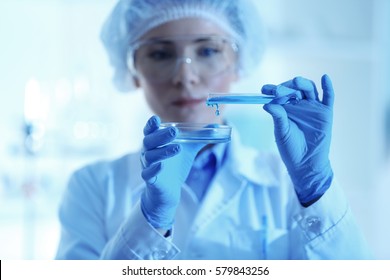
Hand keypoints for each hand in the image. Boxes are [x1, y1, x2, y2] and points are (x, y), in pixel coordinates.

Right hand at [140, 116, 204, 228]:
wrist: (170, 190)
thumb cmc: (176, 166)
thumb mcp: (189, 149)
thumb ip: (199, 137)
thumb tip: (215, 126)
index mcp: (155, 143)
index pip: (149, 131)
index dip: (151, 125)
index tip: (156, 118)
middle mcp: (148, 153)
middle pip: (149, 141)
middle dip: (161, 136)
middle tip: (174, 132)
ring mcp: (148, 166)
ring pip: (150, 157)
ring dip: (163, 151)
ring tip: (178, 148)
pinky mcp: (151, 180)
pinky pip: (148, 173)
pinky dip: (154, 169)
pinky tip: (161, 166)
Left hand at [262, 74, 333, 205]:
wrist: (306, 163)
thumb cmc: (291, 148)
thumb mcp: (282, 132)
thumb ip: (278, 117)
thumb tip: (267, 104)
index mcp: (285, 108)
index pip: (279, 94)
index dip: (272, 90)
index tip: (263, 90)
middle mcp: (299, 104)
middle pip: (294, 89)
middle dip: (286, 87)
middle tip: (278, 91)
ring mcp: (312, 107)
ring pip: (309, 89)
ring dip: (302, 84)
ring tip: (296, 82)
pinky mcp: (325, 113)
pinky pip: (328, 97)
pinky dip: (328, 87)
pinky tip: (325, 78)